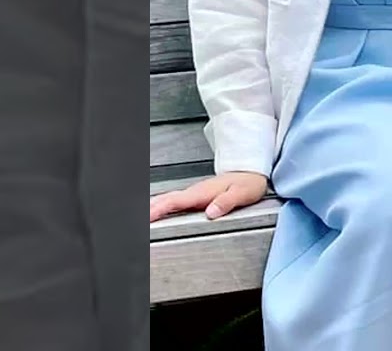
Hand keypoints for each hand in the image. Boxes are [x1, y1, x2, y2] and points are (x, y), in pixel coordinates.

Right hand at [149, 172, 267, 222]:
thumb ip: (226, 202)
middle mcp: (197, 191)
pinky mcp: (197, 196)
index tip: (148, 216)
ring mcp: (196, 193)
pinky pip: (176, 201)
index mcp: (204, 192)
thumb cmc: (248, 182)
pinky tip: (158, 210)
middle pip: (167, 199)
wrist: (251, 171)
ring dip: (155, 206)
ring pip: (169, 199)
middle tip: (140, 220)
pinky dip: (163, 205)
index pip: (177, 200)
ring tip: (144, 217)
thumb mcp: (242, 193)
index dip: (160, 208)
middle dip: (151, 208)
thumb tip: (211, 212)